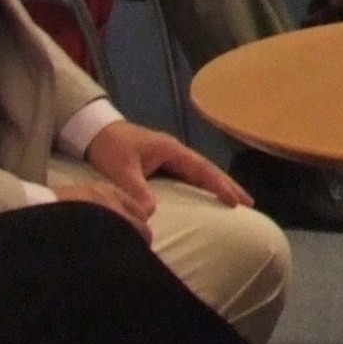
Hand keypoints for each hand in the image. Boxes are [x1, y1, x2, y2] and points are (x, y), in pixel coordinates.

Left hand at [85, 120, 250, 216]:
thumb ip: (136, 189)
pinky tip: (206, 197)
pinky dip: (201, 186)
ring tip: (235, 202)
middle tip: (249, 204)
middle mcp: (175, 152)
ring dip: (217, 185)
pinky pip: (187, 177)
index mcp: (171, 150)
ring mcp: (169, 158)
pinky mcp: (161, 164)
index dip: (219, 185)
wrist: (93, 131)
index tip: (236, 201)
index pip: (201, 169)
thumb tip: (152, 212)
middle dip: (228, 185)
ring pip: (199, 173)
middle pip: (207, 170)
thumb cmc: (109, 146)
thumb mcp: (121, 168)